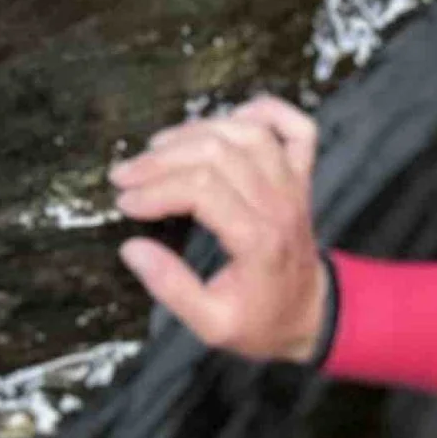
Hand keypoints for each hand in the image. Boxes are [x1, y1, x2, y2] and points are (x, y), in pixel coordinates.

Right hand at [108, 95, 328, 360]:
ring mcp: (295, 187)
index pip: (202, 191)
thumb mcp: (212, 325)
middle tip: (125, 176)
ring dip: (197, 131)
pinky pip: (297, 129)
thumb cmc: (262, 322)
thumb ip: (172, 289)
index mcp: (259, 241)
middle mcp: (280, 205)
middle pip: (218, 154)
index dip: (156, 190)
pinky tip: (231, 116)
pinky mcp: (303, 178)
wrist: (311, 316)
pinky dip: (268, 112)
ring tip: (157, 148)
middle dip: (162, 160)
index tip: (125, 203)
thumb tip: (132, 249)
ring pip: (247, 133)